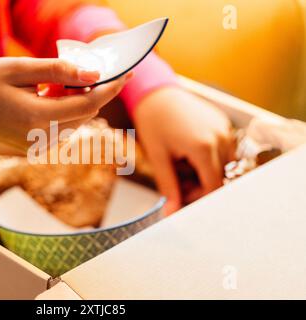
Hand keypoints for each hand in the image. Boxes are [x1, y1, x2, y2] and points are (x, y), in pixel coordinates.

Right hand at [0, 57, 129, 150]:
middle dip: (91, 92)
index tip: (126, 75)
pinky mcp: (35, 148)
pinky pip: (62, 129)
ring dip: (76, 102)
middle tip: (83, 70)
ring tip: (52, 85)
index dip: (110, 89)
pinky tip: (45, 98)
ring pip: (75, 123)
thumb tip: (94, 73)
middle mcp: (40, 138)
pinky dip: (63, 112)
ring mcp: (37, 147)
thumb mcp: (21, 68)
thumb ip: (59, 71)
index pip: (87, 104)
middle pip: (85, 114)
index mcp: (36, 117)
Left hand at [134, 86, 234, 214]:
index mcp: (204, 147)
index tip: (181, 197)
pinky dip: (210, 157)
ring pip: (223, 165)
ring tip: (182, 162)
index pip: (212, 187)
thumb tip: (172, 213)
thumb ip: (169, 187)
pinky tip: (190, 151)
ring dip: (205, 171)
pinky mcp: (224, 123)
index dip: (197, 197)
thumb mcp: (159, 158)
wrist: (156, 94)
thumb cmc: (153, 124)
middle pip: (219, 178)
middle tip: (177, 178)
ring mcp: (225, 129)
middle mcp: (220, 138)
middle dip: (199, 184)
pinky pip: (223, 150)